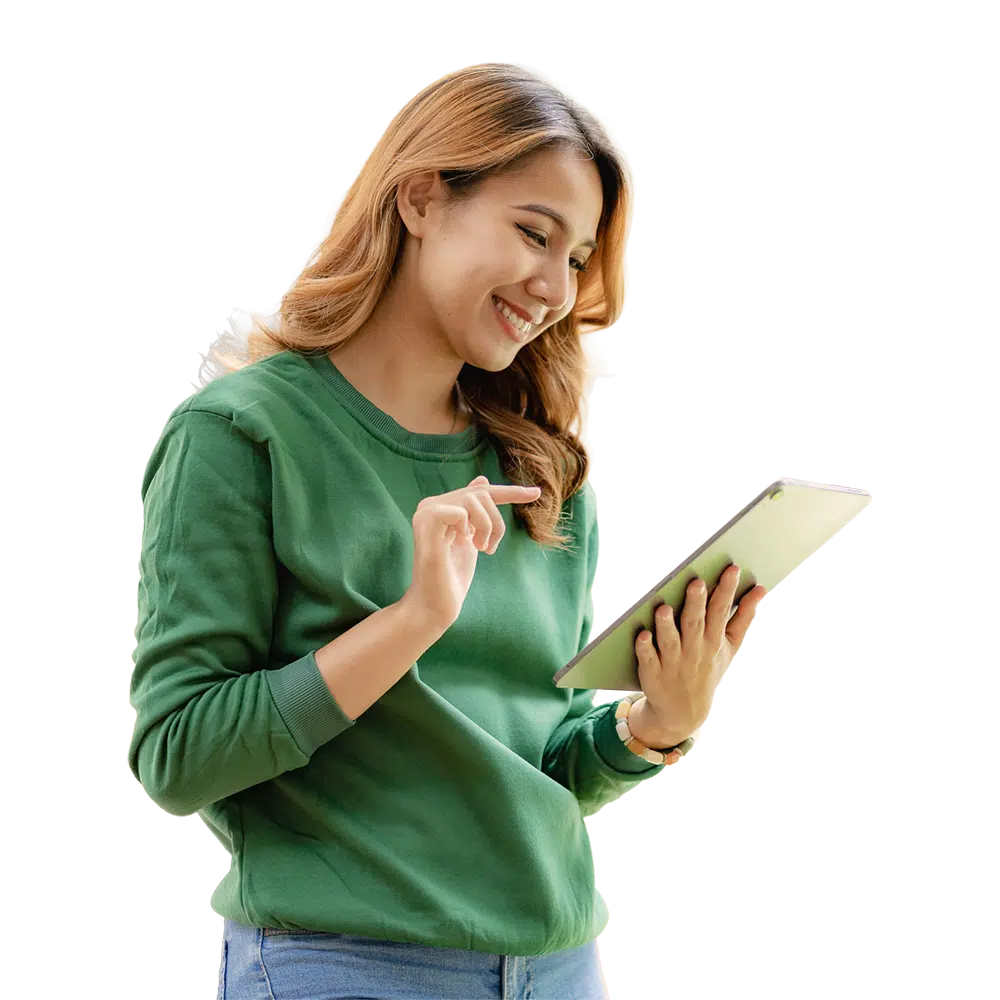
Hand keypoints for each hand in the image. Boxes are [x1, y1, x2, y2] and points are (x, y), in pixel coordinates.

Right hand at [403, 474, 540, 631]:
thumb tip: (481, 479)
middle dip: (496, 522)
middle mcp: (431, 505)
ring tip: (480, 549)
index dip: (510, 492)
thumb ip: (475, 514)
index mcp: (442, 507)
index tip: (536, 493)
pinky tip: (464, 544)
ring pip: (475, 499)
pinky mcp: (425, 521)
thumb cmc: (452, 578)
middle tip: (489, 549)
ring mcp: (426, 512)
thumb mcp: (471, 540)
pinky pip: (462, 511)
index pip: (480, 491)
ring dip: (487, 527)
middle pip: (482, 493)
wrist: (435, 605)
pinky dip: (471, 529)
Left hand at [632, 564, 767, 745]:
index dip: (727, 590)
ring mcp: (673, 663)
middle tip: (696, 581)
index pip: (721, 612)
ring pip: (670, 641)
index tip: (732, 568)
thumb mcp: (729, 646)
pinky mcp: (652, 673)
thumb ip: (744, 617)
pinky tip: (641, 634)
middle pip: (695, 623)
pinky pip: (647, 659)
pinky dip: (645, 648)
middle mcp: (694, 651)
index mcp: (714, 641)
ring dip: (666, 625)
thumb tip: (760, 589)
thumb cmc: (707, 668)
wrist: (684, 711)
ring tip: (664, 608)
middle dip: (696, 603)